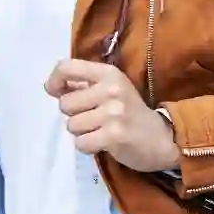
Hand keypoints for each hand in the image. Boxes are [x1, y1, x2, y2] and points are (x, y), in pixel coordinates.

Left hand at [45, 59, 180, 172]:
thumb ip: (83, 85)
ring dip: (82, 132)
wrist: (163, 138)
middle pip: (65, 103)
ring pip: (71, 125)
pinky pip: (80, 143)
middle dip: (73, 114)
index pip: (66, 67)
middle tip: (93, 118)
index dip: (55, 81)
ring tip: (100, 131)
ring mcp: (113, 113)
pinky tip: (103, 143)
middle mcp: (111, 89)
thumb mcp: (111, 89)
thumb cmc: (130, 112)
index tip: (56, 92)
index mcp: (108, 73)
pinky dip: (88, 147)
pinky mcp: (113, 136)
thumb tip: (50, 86)